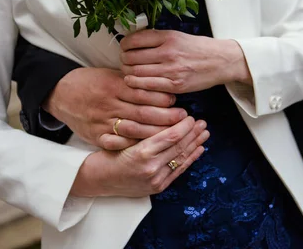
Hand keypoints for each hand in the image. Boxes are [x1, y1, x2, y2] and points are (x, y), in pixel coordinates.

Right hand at [43, 67, 187, 150]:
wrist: (60, 93)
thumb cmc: (91, 81)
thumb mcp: (111, 74)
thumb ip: (133, 81)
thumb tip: (161, 84)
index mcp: (114, 85)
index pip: (143, 92)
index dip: (162, 97)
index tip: (177, 100)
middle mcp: (109, 104)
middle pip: (142, 113)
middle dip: (165, 117)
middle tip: (184, 119)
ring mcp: (102, 121)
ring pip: (134, 130)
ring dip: (155, 133)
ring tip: (173, 134)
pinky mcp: (96, 135)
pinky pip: (118, 143)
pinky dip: (134, 145)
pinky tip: (149, 147)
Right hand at [70, 116, 209, 196]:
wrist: (97, 179)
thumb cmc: (107, 153)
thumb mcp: (123, 136)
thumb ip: (144, 128)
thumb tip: (166, 115)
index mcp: (141, 152)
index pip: (171, 136)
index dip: (184, 126)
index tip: (190, 116)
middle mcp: (150, 167)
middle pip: (179, 147)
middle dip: (193, 134)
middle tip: (203, 122)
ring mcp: (155, 179)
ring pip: (181, 159)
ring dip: (195, 145)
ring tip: (205, 134)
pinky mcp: (157, 187)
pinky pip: (178, 171)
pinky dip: (190, 159)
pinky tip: (198, 150)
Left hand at [120, 29, 251, 93]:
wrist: (221, 61)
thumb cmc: (198, 48)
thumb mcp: (177, 36)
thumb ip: (157, 38)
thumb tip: (132, 41)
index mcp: (168, 37)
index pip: (134, 39)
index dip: (124, 45)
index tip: (124, 48)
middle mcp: (168, 52)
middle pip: (131, 57)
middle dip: (123, 60)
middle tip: (125, 61)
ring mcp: (171, 70)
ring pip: (136, 72)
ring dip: (128, 72)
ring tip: (129, 72)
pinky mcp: (175, 85)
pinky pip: (147, 86)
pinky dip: (136, 84)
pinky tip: (134, 82)